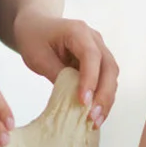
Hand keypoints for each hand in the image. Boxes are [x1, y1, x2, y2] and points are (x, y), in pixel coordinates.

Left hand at [11, 10, 118, 127]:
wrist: (36, 25)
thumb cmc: (34, 38)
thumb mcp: (38, 57)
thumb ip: (57, 75)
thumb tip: (74, 99)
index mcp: (77, 31)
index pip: (91, 56)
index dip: (90, 79)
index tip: (83, 101)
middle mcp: (94, 38)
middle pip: (109, 67)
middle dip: (104, 94)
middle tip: (92, 118)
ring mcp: (99, 48)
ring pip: (111, 75)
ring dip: (106, 99)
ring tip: (95, 121)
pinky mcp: (99, 61)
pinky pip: (106, 79)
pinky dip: (102, 97)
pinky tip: (95, 115)